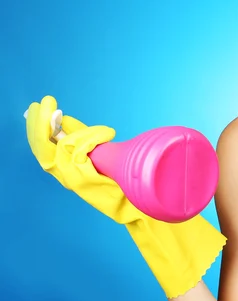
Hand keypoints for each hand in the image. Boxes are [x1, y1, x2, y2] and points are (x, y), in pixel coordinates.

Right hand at [25, 95, 141, 223]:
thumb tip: (64, 120)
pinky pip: (80, 151)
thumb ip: (80, 138)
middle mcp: (64, 176)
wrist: (135, 198)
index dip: (38, 127)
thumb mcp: (96, 153)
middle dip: (42, 123)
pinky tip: (108, 135)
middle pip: (42, 147)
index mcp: (65, 169)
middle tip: (47, 102)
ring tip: (106, 133)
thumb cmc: (120, 176)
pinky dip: (94, 138)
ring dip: (87, 133)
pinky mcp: (82, 181)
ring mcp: (72, 180)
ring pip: (65, 144)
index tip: (44, 107)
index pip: (42, 147)